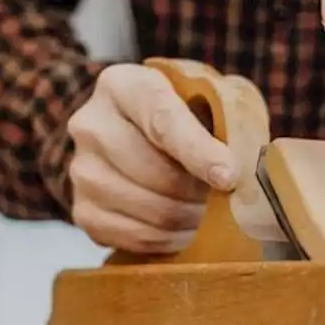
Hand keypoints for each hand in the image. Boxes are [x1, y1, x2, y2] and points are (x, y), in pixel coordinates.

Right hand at [68, 64, 236, 253]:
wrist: (136, 135)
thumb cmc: (183, 116)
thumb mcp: (207, 97)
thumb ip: (228, 116)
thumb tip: (243, 162)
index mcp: (123, 85)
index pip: (163, 121)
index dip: (199, 153)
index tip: (229, 178)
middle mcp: (91, 124)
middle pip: (155, 173)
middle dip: (198, 191)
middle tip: (220, 194)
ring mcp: (81, 170)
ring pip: (149, 210)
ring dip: (188, 218)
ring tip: (202, 207)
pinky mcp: (81, 210)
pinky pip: (136, 237)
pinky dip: (168, 239)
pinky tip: (180, 225)